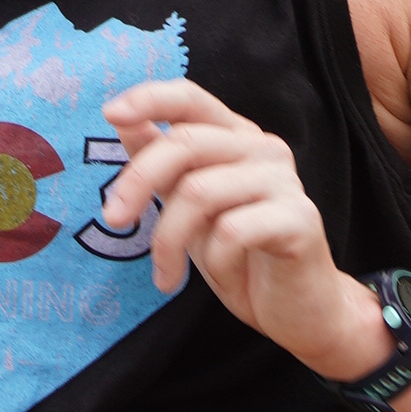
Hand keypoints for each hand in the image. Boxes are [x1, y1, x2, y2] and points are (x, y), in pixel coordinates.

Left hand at [100, 81, 382, 384]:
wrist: (297, 312)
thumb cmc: (242, 259)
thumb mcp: (188, 209)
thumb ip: (162, 164)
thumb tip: (122, 119)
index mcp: (237, 138)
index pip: (191, 99)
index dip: (150, 99)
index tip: (111, 114)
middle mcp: (263, 149)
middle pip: (185, 143)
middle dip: (138, 181)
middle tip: (114, 219)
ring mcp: (285, 181)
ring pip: (200, 192)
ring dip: (169, 240)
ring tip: (166, 274)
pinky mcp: (299, 219)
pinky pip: (232, 231)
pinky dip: (216, 262)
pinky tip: (225, 278)